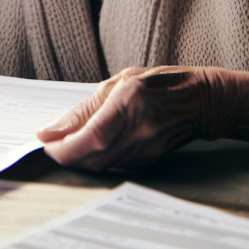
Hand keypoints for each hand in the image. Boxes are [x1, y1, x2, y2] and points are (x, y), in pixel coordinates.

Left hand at [36, 66, 248, 170]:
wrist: (203, 101)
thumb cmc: (160, 84)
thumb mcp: (121, 82)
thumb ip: (85, 109)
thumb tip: (51, 131)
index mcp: (129, 102)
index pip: (90, 137)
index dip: (63, 148)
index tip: (45, 144)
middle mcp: (139, 129)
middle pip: (91, 158)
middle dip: (66, 156)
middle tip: (53, 145)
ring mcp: (147, 149)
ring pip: (100, 166)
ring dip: (79, 159)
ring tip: (70, 145)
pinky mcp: (149, 161)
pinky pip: (113, 166)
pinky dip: (96, 160)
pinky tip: (92, 148)